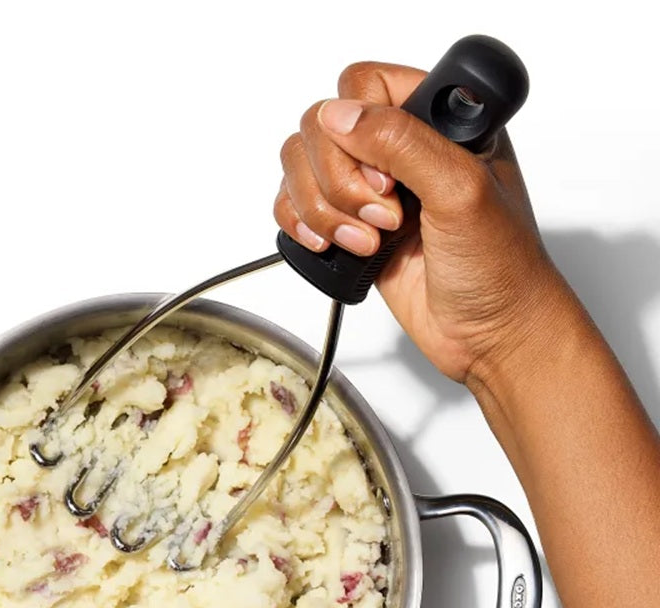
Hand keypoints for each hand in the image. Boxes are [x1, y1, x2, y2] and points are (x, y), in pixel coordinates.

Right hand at [274, 61, 571, 383]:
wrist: (488, 335)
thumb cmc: (498, 268)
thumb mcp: (460, 192)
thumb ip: (404, 143)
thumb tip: (341, 115)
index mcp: (437, 119)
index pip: (364, 85)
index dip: (359, 131)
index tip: (387, 180)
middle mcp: (399, 148)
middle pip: (320, 128)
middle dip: (338, 182)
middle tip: (383, 218)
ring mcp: (370, 189)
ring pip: (300, 167)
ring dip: (322, 210)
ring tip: (367, 242)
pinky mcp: (348, 227)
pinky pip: (296, 207)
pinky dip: (302, 226)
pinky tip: (334, 247)